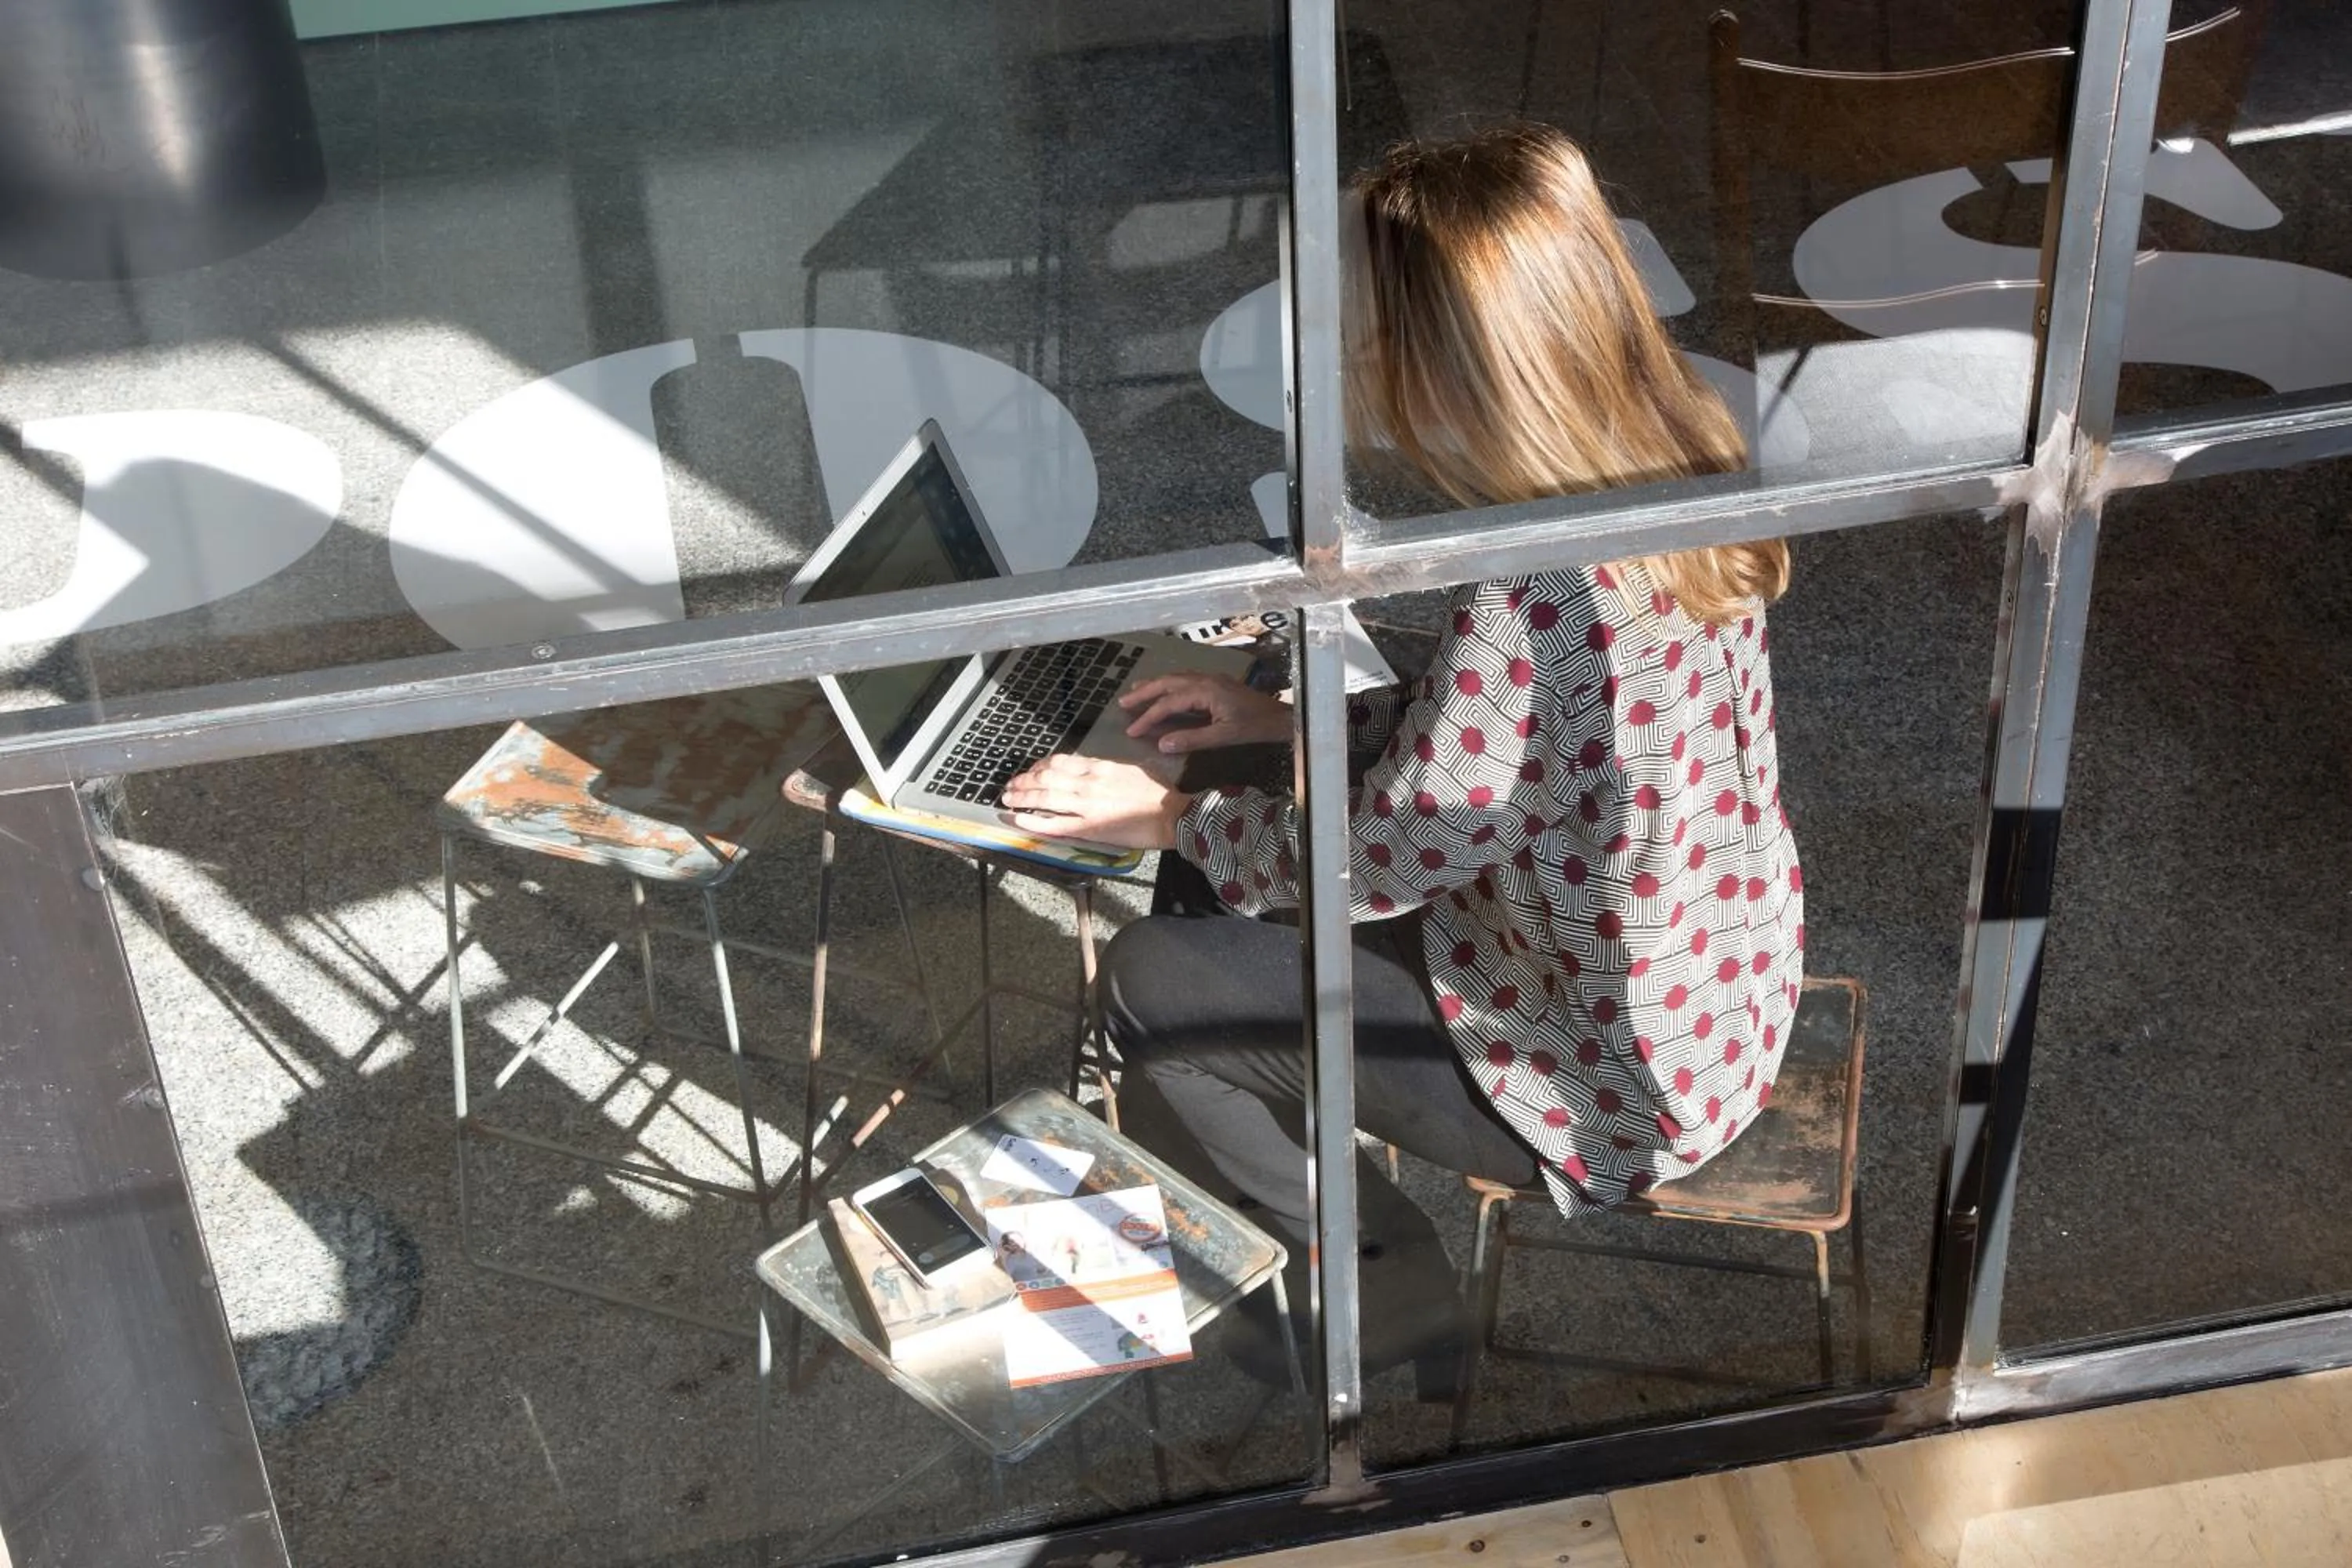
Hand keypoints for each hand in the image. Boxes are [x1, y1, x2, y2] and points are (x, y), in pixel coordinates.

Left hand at [1001, 754, 1191, 848]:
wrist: (1172, 815)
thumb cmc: (1159, 792)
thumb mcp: (1133, 768)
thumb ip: (1109, 767)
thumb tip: (1094, 768)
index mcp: (1100, 766)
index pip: (1060, 761)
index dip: (1040, 765)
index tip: (1032, 770)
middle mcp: (1088, 782)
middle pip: (1046, 777)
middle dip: (1024, 780)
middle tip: (1011, 785)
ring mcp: (1087, 805)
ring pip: (1045, 797)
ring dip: (1022, 797)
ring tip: (1008, 798)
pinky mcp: (1089, 828)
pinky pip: (1054, 824)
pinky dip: (1033, 820)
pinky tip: (1018, 818)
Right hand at [1119, 671, 1290, 754]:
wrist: (1281, 718)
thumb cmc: (1255, 727)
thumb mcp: (1223, 737)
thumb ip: (1192, 739)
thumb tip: (1161, 744)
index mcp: (1205, 690)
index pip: (1168, 703)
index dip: (1148, 718)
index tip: (1131, 731)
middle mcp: (1205, 680)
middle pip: (1167, 683)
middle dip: (1144, 693)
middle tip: (1123, 703)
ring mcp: (1212, 679)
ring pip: (1176, 679)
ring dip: (1155, 686)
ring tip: (1136, 693)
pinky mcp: (1217, 684)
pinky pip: (1186, 681)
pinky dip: (1169, 686)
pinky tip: (1165, 692)